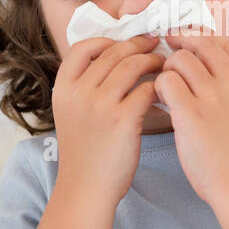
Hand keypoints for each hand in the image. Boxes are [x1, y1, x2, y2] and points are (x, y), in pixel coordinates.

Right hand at [51, 34, 164, 203]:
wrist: (86, 189)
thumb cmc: (85, 154)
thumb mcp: (71, 115)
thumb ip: (84, 89)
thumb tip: (112, 62)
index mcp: (64, 89)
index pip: (82, 47)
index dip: (106, 40)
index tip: (123, 43)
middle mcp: (79, 92)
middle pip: (112, 52)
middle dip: (138, 45)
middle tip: (154, 43)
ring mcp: (100, 104)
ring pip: (133, 65)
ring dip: (152, 60)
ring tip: (164, 64)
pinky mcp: (123, 119)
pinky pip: (147, 88)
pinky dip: (159, 86)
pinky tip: (165, 91)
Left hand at [153, 24, 228, 206]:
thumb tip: (207, 61)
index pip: (222, 43)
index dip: (199, 37)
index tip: (185, 41)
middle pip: (200, 45)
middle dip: (179, 45)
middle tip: (167, 53)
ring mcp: (212, 97)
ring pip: (179, 60)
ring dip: (167, 69)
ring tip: (166, 88)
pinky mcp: (191, 113)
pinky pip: (166, 81)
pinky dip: (159, 87)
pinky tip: (161, 101)